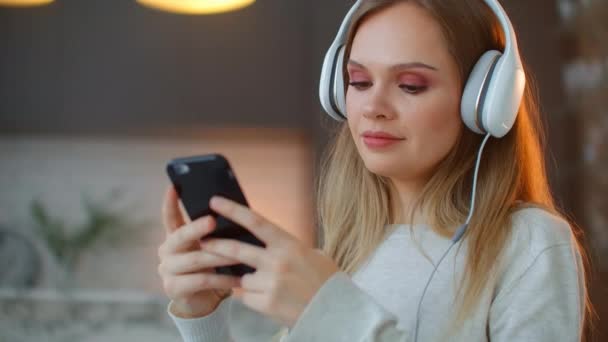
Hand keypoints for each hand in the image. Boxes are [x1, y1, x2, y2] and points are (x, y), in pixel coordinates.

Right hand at [157, 186, 241, 317]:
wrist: (202, 300)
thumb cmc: (211, 267)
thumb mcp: (210, 247)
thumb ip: (214, 233)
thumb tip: (234, 211)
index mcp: (174, 236)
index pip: (169, 216)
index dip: (170, 202)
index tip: (173, 187)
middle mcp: (166, 250)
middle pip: (180, 236)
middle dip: (197, 228)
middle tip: (212, 221)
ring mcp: (167, 270)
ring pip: (195, 260)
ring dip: (220, 256)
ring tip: (239, 254)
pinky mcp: (174, 288)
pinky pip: (202, 281)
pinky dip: (223, 280)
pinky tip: (238, 279)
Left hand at [199, 196, 339, 327]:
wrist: (335, 312)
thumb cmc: (325, 281)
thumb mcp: (312, 254)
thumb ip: (286, 247)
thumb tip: (266, 240)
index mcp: (288, 244)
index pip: (255, 222)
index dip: (233, 210)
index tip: (215, 202)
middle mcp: (277, 262)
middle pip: (235, 249)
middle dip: (215, 245)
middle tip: (202, 241)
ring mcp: (270, 283)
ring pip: (242, 277)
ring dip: (247, 280)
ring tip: (267, 285)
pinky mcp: (265, 304)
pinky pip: (246, 296)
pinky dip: (251, 297)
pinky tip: (268, 298)